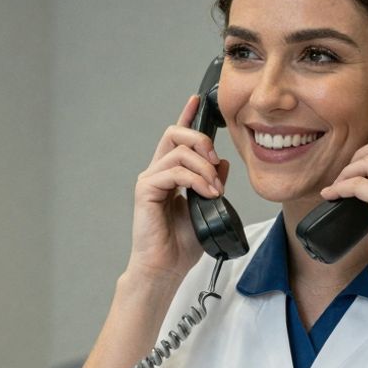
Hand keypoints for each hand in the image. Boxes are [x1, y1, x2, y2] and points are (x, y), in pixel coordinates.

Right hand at [128, 95, 230, 282]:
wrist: (166, 267)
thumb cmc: (181, 243)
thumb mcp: (207, 207)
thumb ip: (213, 182)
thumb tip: (221, 163)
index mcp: (171, 174)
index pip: (177, 139)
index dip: (186, 116)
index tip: (196, 100)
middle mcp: (158, 172)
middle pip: (175, 134)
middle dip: (200, 139)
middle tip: (215, 159)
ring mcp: (150, 180)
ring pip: (178, 152)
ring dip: (203, 167)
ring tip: (215, 188)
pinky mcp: (146, 191)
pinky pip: (173, 172)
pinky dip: (195, 179)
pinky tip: (207, 193)